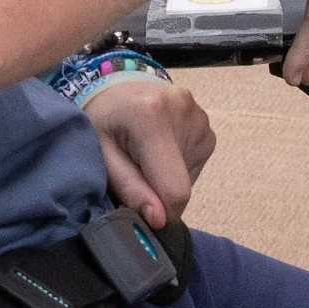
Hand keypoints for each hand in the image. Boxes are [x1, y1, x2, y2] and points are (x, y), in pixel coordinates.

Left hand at [81, 73, 213, 228]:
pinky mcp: (207, 127)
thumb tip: (159, 220)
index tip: (142, 210)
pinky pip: (193, 165)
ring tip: (144, 154)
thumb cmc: (102, 121)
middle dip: (158, 190)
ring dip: (166, 177)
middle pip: (180, 184)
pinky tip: (159, 149)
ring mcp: (200, 118)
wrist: (115, 87)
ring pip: (188, 178)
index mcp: (152, 117)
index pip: (174, 189)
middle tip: (134, 168)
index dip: (160, 212)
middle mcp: (184, 112)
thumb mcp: (101, 155)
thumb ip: (129, 188)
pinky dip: (176, 167)